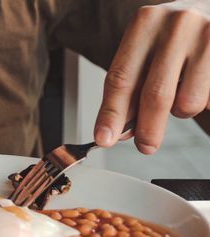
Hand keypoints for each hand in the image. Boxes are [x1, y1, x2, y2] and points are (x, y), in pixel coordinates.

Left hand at [94, 1, 209, 153]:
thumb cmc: (172, 37)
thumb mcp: (144, 52)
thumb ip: (131, 87)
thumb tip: (120, 130)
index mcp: (145, 23)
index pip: (121, 78)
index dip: (111, 114)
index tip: (104, 138)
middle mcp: (177, 25)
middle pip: (155, 95)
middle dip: (147, 129)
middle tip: (145, 146)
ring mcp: (208, 36)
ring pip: (188, 102)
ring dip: (181, 111)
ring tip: (181, 95)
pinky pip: (209, 100)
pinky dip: (203, 102)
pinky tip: (201, 84)